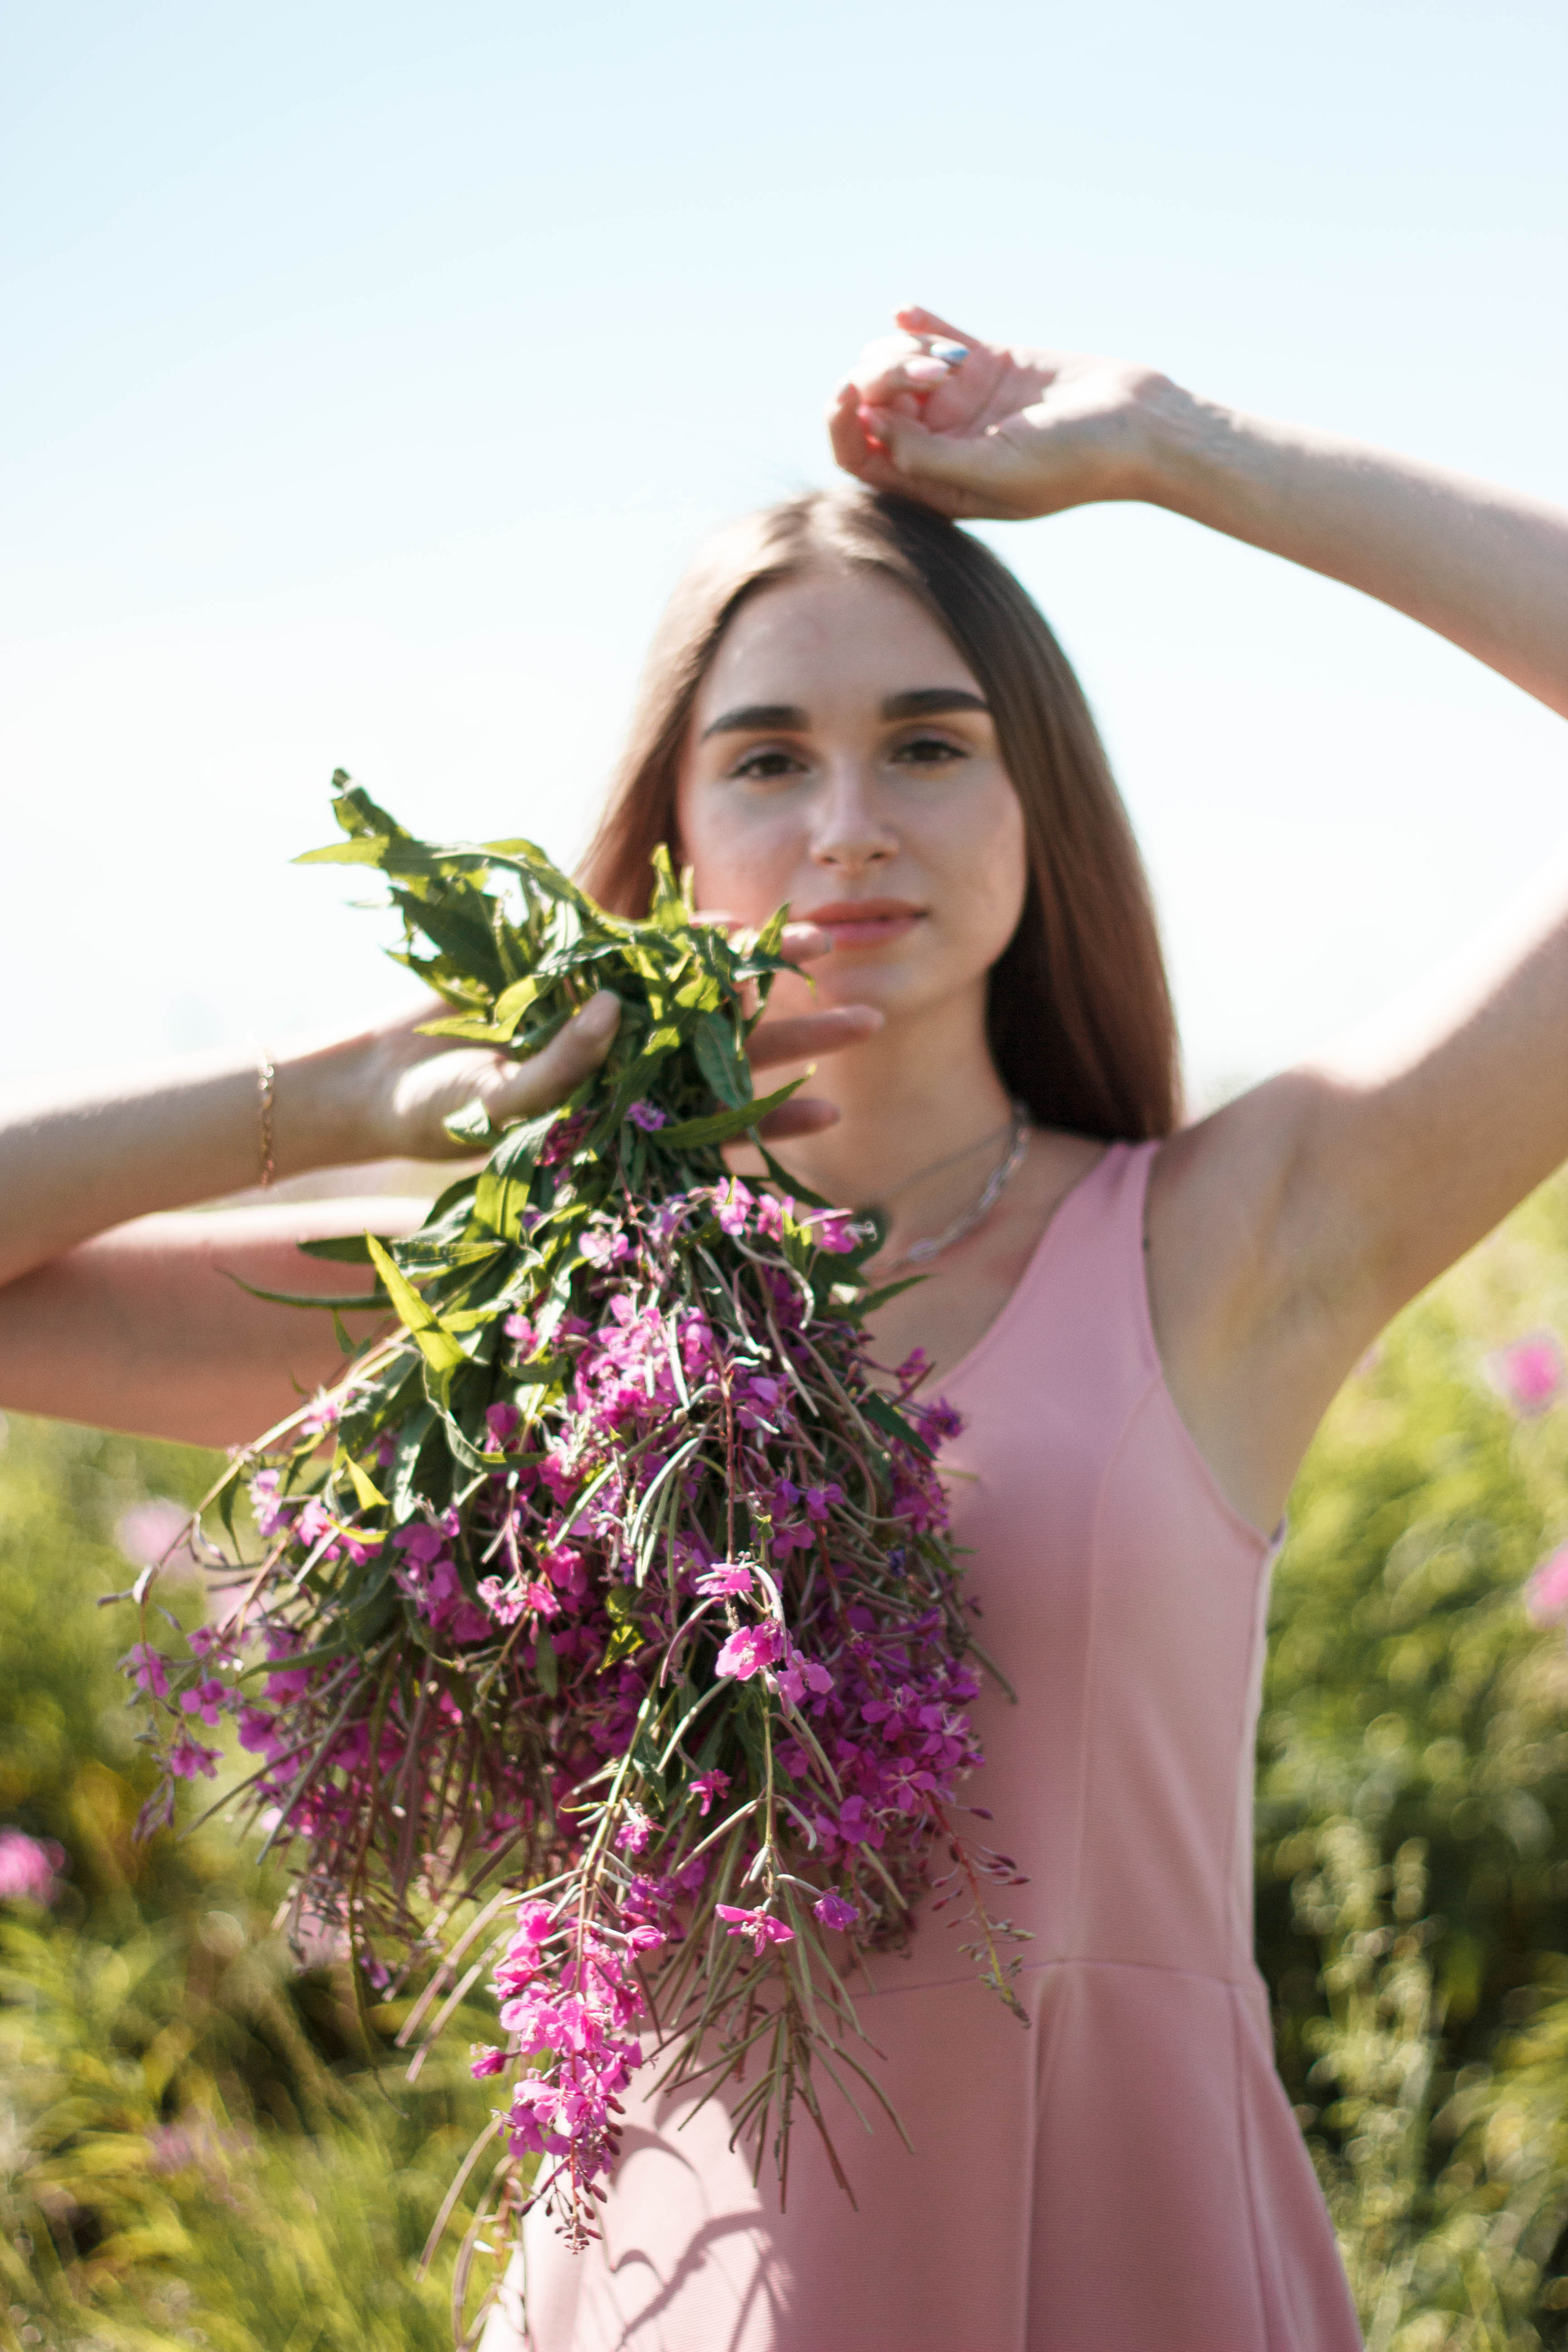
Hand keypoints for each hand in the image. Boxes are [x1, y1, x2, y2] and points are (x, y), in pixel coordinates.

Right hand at [343, 923, 878, 1157]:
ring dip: (762, 975)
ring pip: (703, 996)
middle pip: (733, 1053)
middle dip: (802, 1036)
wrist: (379, 1072)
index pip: (717, 1124)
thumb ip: (557, 1068)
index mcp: (628, 1122)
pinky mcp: (578, 966)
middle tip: (874, 1020)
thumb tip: (615, 1011)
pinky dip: (687, 937)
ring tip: (827, 952)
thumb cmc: (434, 1111)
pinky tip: (737, 925)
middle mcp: (632, 1070)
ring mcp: (611, 1015)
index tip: (835, 1111)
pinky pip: (646, 948)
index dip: (776, 1120)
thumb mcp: (495, 1105)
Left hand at [827, 304, 1172, 522]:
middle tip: (927, 374)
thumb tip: (871, 425)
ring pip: (900, 371)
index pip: (864, 459)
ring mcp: (963, 407)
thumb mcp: (995, 472)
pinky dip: (918, 325)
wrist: (1137, 426)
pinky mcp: (986, 368)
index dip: (842, 425)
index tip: (846, 390)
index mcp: (937, 487)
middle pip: (876, 407)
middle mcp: (942, 447)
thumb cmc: (1073, 462)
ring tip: (943, 360)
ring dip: (905, 354)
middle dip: (884, 381)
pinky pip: (939, 342)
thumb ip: (928, 459)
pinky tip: (906, 312)